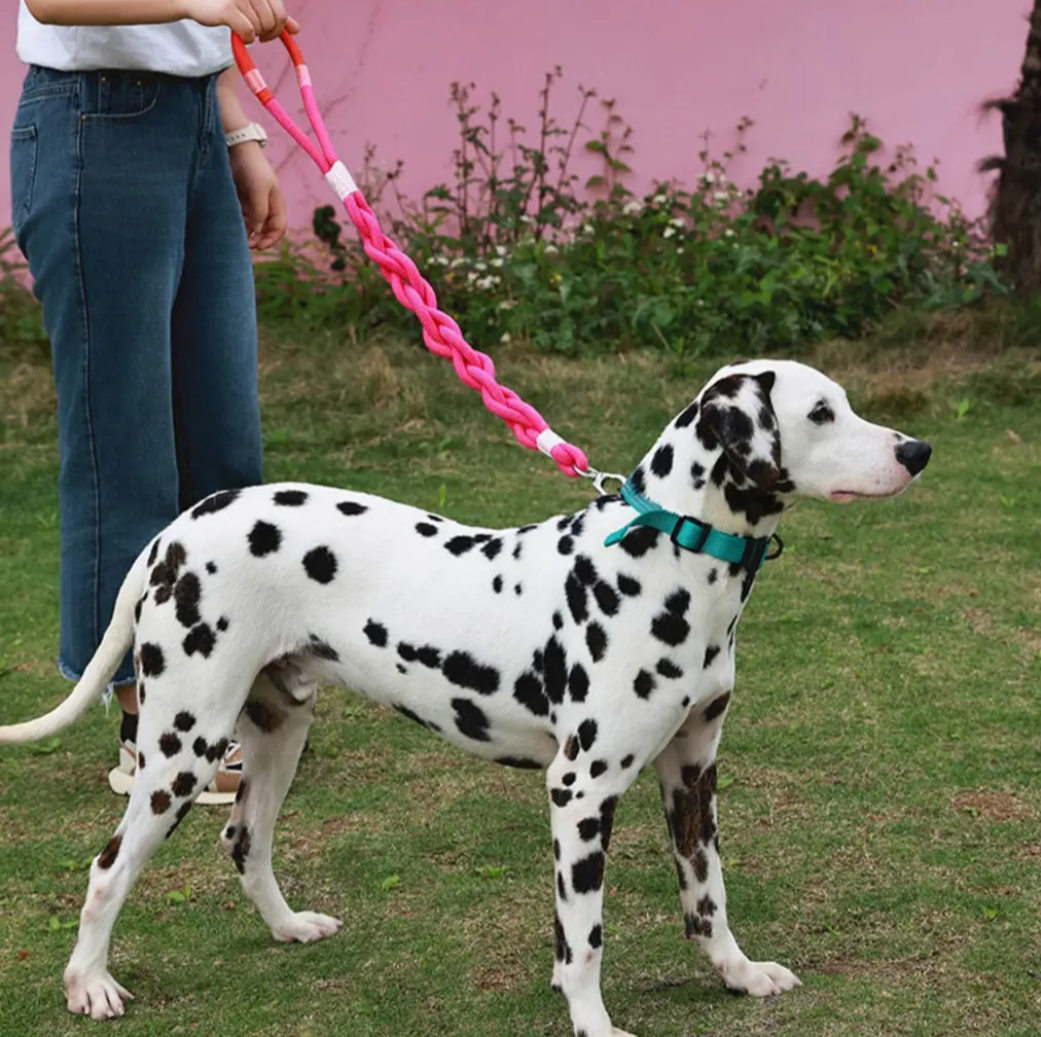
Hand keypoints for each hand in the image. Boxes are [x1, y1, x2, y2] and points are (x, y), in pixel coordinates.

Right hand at [182, 0, 299, 41]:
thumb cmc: (225, 1)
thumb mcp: (253, 4)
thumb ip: (274, 13)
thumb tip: (297, 30)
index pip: (281, 13)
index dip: (278, 28)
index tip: (269, 32)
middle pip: (274, 22)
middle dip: (268, 34)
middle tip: (257, 35)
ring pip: (260, 28)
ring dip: (254, 35)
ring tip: (242, 29)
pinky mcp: (228, 8)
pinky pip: (248, 33)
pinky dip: (246, 39)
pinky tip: (238, 34)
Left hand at [229, 143, 287, 249]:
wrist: (235, 146)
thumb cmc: (251, 166)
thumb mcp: (259, 190)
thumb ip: (260, 212)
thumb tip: (257, 232)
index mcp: (277, 203)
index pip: (279, 228)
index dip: (271, 239)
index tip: (258, 246)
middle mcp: (266, 204)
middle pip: (265, 230)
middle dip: (258, 239)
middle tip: (246, 245)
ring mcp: (252, 202)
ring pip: (252, 225)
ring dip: (246, 233)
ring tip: (236, 236)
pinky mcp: (239, 198)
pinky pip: (240, 216)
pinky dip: (238, 223)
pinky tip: (231, 224)